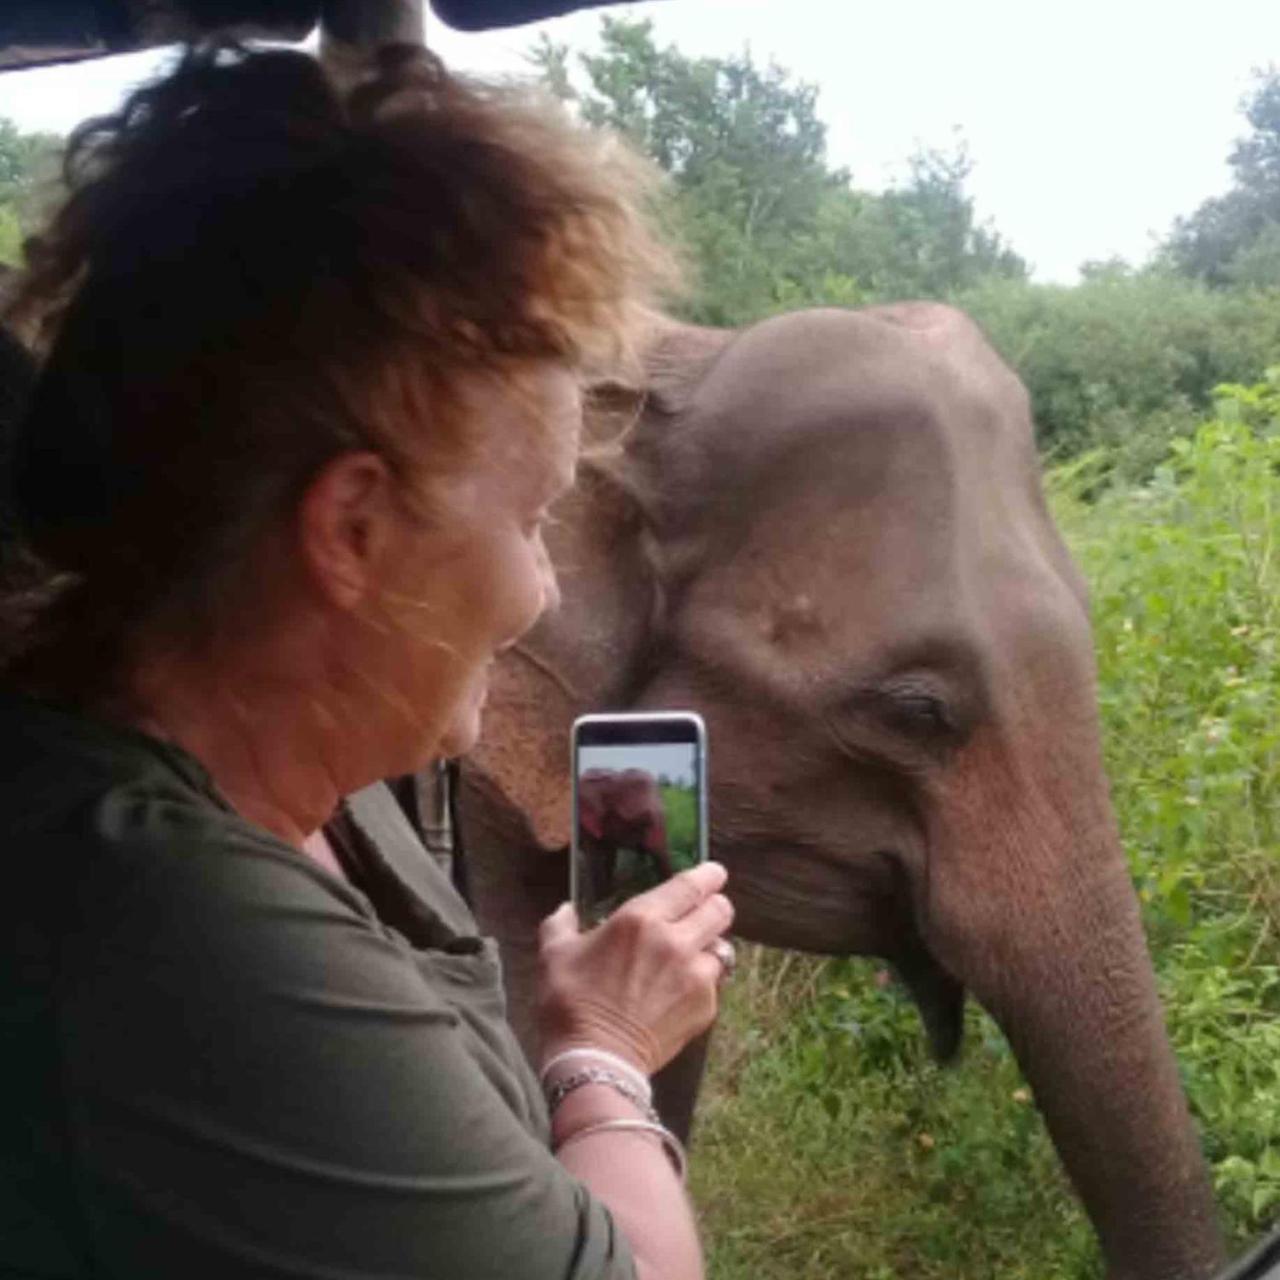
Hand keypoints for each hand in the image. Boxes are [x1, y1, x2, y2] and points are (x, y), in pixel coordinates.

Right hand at [535, 862, 733, 1074]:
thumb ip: (560, 923)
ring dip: (709, 947)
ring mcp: (695, 976)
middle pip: (720, 910)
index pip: (691, 884)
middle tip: (701, 913)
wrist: (595, 1061)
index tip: (713, 873)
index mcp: (641, 918)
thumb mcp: (554, 955)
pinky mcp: (705, 1007)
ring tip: (689, 957)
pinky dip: (703, 982)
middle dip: (714, 907)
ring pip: (723, 947)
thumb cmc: (570, 1004)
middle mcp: (676, 941)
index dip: (709, 875)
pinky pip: (715, 983)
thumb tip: (567, 909)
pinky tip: (679, 992)